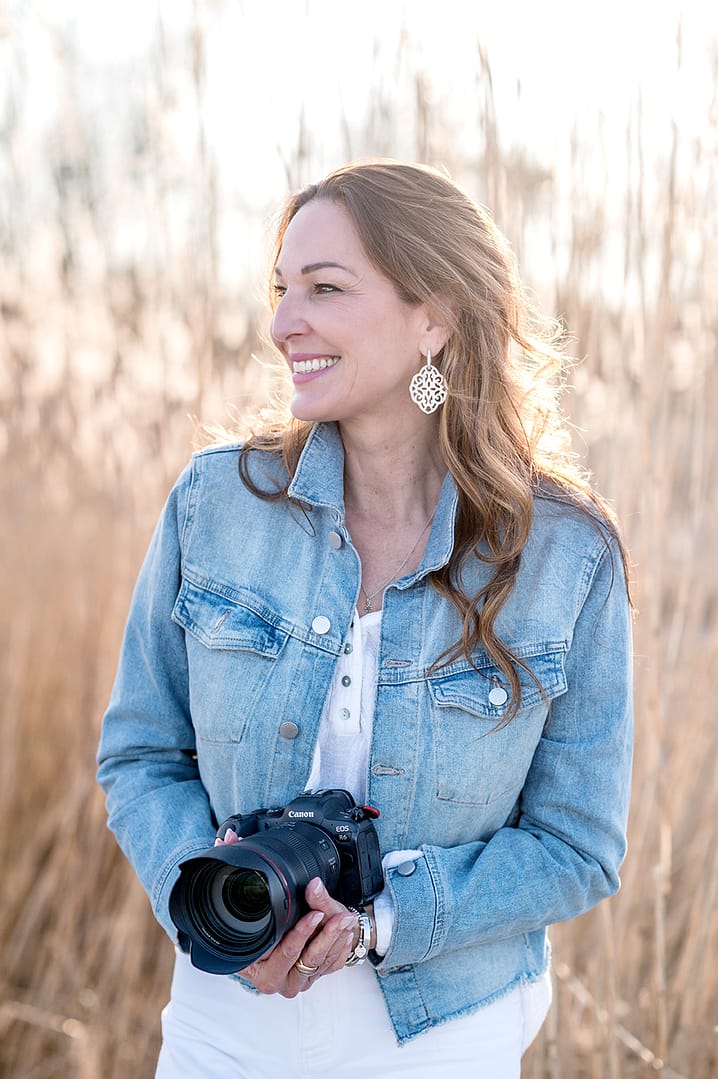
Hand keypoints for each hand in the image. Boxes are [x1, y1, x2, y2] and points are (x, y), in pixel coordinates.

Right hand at [241, 878, 358, 997]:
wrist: (301, 933)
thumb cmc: (289, 923)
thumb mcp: (299, 907)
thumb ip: (309, 899)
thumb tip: (315, 886)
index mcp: (261, 968)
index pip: (283, 952)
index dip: (300, 934)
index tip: (316, 915)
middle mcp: (277, 978)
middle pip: (305, 961)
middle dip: (324, 936)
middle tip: (338, 918)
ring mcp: (296, 981)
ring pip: (320, 963)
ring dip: (336, 939)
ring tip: (345, 920)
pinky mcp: (313, 980)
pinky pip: (331, 966)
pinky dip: (341, 949)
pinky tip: (346, 934)